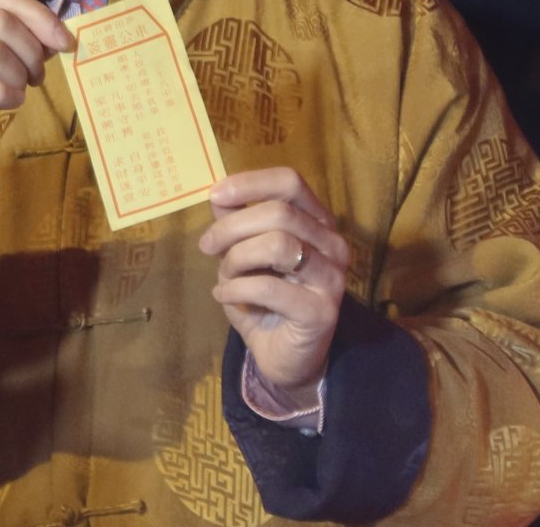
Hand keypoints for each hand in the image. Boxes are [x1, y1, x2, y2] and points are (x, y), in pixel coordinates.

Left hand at [199, 167, 349, 398]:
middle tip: (207, 246)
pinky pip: (269, 287)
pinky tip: (225, 296)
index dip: (250, 183)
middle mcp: (332, 245)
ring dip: (236, 259)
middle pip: (278, 212)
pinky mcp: (322, 311)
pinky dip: (236, 289)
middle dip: (231, 227)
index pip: (290, 183)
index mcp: (316, 222)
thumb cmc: (264, 299)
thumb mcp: (243, 253)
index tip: (215, 195)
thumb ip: (234, 223)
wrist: (285, 356)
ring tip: (225, 276)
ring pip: (278, 244)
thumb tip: (218, 194)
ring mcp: (332, 278)